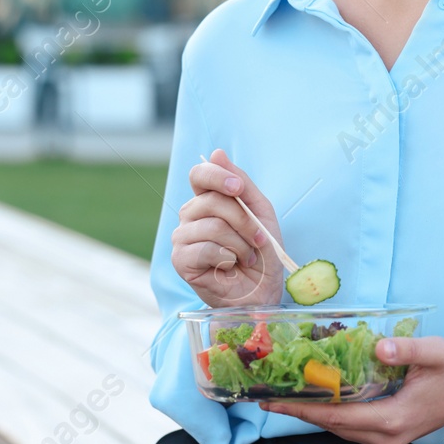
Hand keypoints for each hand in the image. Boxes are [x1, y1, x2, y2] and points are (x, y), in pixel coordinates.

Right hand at [171, 148, 285, 308]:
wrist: (262, 291)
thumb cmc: (261, 252)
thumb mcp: (260, 212)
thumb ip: (241, 184)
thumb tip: (216, 152)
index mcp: (207, 200)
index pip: (199, 175)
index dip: (216, 176)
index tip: (237, 188)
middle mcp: (190, 216)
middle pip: (212, 202)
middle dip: (244, 221)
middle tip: (258, 238)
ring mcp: (182, 238)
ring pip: (212, 226)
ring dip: (240, 244)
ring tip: (247, 256)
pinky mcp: (180, 260)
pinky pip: (204, 248)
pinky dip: (227, 258)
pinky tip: (230, 266)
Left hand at [258, 336, 443, 443]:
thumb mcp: (435, 352)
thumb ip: (407, 349)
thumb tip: (378, 347)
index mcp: (392, 420)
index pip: (337, 417)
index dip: (302, 409)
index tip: (271, 401)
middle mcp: (385, 436)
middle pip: (332, 426)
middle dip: (299, 411)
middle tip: (265, 394)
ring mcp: (387, 439)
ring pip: (339, 428)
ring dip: (312, 413)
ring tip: (282, 395)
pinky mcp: (388, 433)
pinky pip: (350, 425)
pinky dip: (330, 413)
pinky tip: (316, 397)